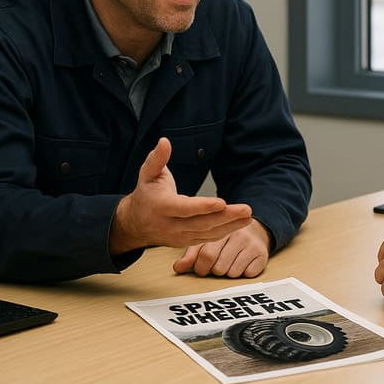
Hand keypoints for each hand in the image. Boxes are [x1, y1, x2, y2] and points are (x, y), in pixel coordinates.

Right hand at [109, 138, 252, 254]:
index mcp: (161, 207)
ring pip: (207, 233)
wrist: (135, 223)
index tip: (221, 202)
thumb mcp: (148, 174)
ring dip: (230, 226)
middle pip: (200, 223)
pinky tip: (239, 224)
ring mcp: (178, 236)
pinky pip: (207, 239)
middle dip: (225, 217)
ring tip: (248, 217)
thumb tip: (164, 141)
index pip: (184, 208)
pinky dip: (225, 232)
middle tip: (246, 210)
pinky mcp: (186, 242)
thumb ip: (157, 158)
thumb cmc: (146, 193)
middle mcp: (170, 225)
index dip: (202, 206)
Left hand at [172, 220, 270, 277]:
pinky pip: (248, 274)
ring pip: (233, 273)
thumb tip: (178, 268)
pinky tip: (242, 264)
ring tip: (229, 263)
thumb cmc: (226, 240)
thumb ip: (191, 254)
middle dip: (214, 271)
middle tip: (215, 266)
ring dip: (228, 273)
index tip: (202, 268)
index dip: (201, 267)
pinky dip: (243, 273)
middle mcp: (238, 235)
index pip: (206, 255)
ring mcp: (252, 244)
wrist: (255, 231)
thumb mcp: (206, 242)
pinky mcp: (263, 254)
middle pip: (219, 267)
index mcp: (221, 230)